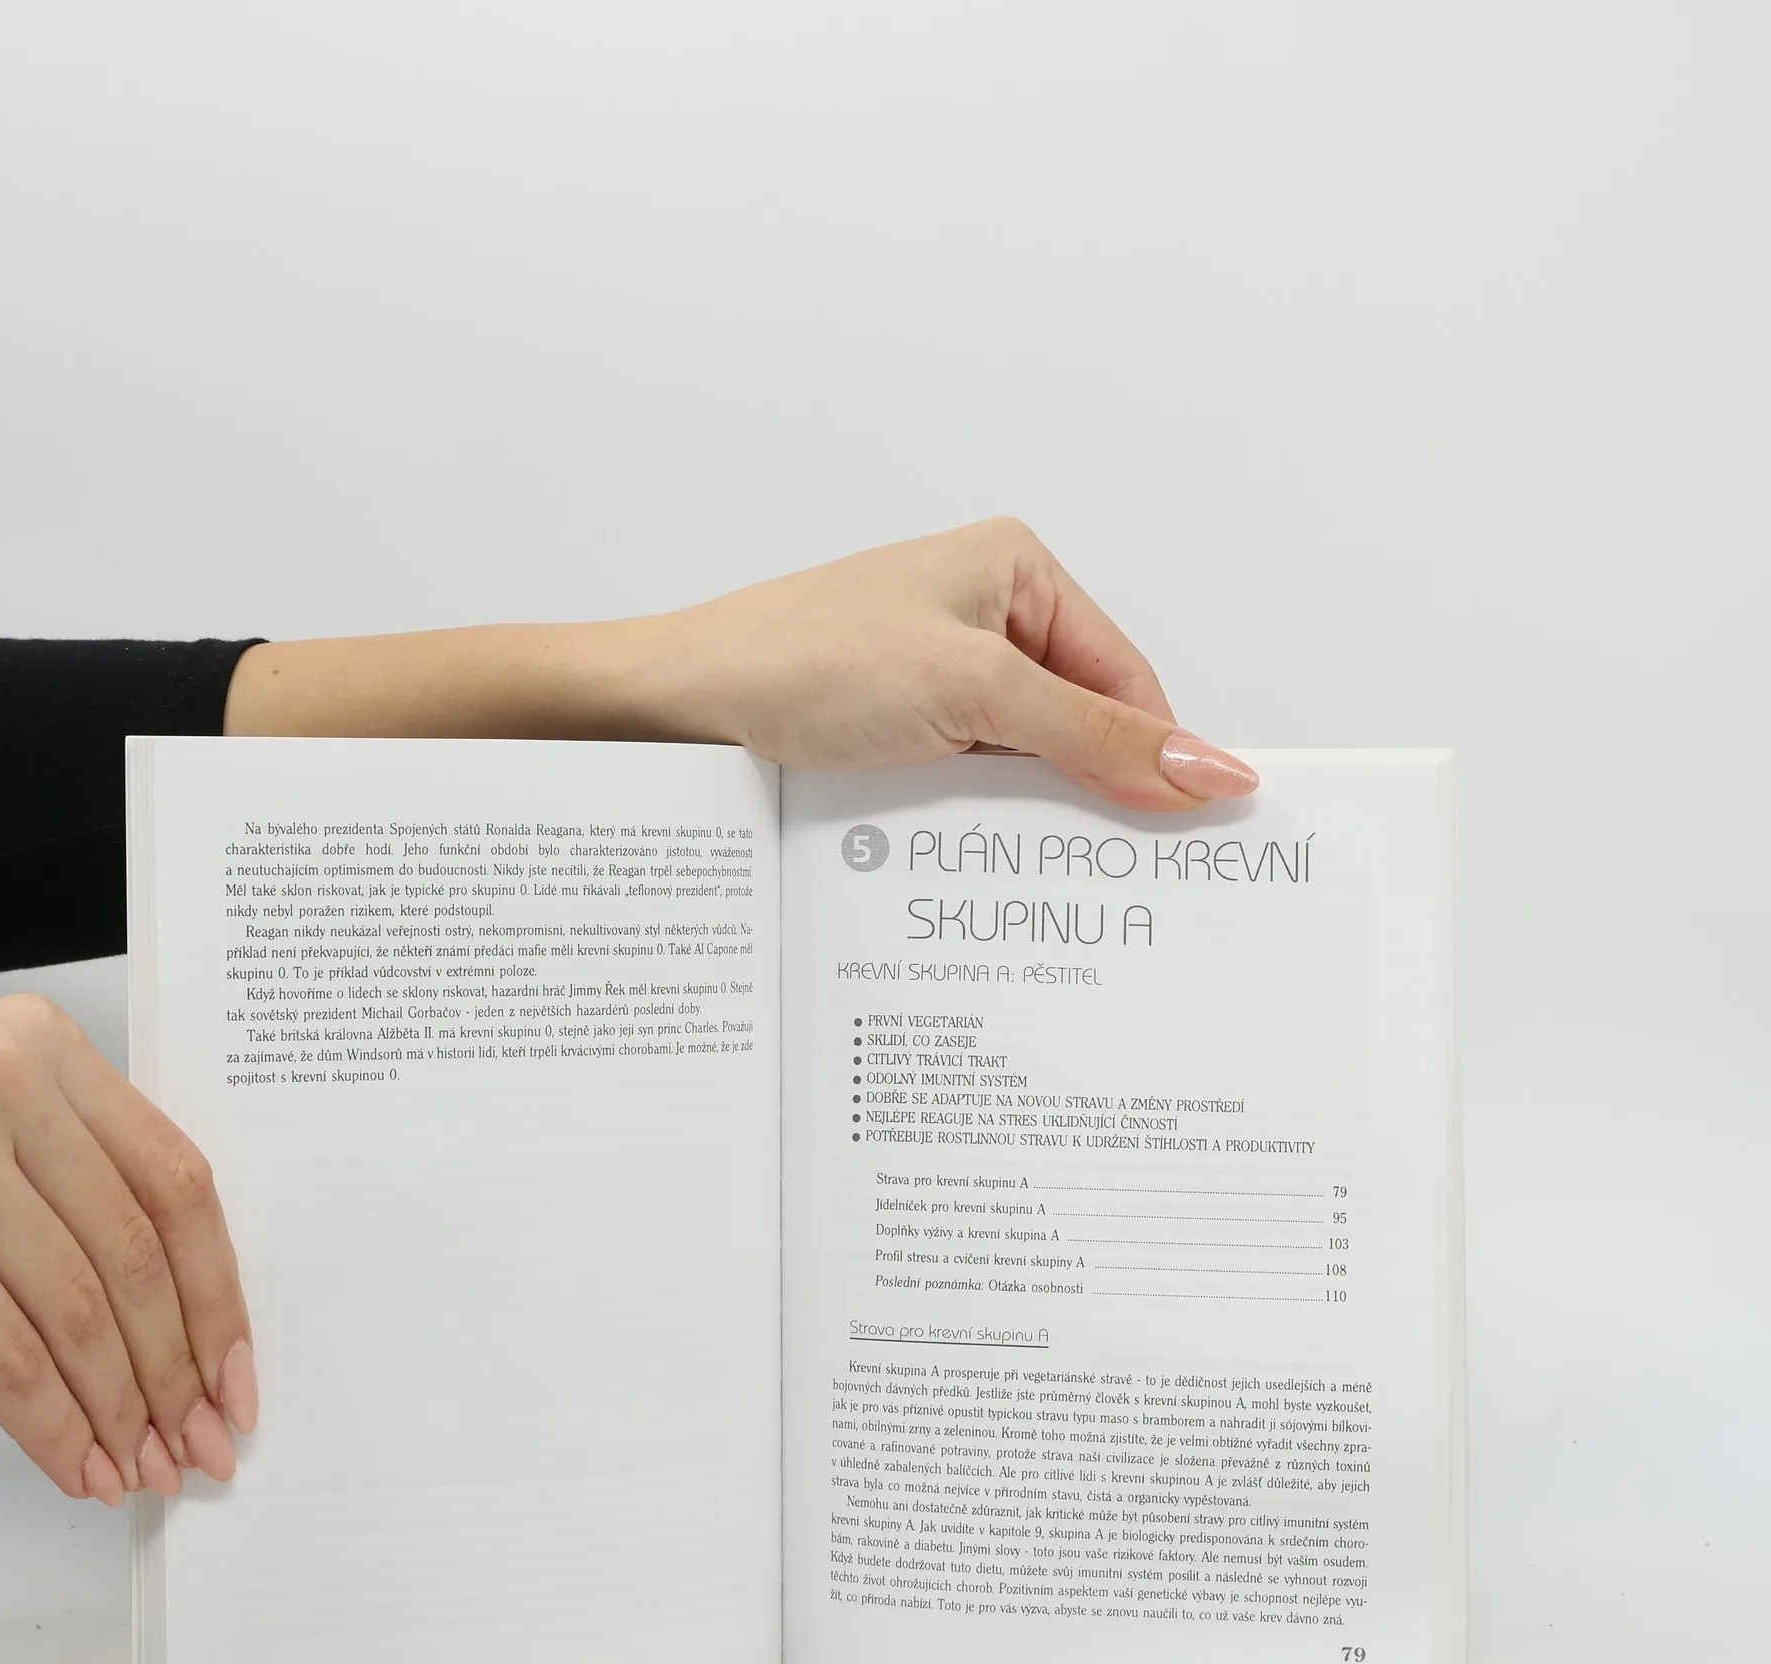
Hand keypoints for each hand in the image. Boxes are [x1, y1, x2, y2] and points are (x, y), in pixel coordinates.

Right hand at [0, 994, 255, 1501]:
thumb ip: (80, 1171)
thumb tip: (186, 1317)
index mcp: (43, 1044)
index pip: (173, 1181)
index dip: (218, 1290)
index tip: (236, 1368)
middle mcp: (1, 1086)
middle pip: (136, 1254)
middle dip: (179, 1370)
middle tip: (203, 1441)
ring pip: (81, 1314)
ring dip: (123, 1412)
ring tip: (146, 1466)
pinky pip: (10, 1358)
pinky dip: (55, 1428)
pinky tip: (81, 1467)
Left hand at [224, 518, 1255, 808]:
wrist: (669, 710)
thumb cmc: (800, 663)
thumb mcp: (972, 693)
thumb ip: (1094, 735)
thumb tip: (1212, 769)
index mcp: (1013, 567)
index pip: (1125, 677)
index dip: (1155, 757)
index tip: (1187, 841)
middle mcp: (978, 613)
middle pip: (1079, 722)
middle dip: (1091, 793)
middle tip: (1118, 877)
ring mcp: (931, 676)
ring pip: (1022, 762)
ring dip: (1028, 818)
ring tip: (1038, 874)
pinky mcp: (892, 729)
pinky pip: (967, 783)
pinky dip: (978, 825)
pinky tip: (978, 865)